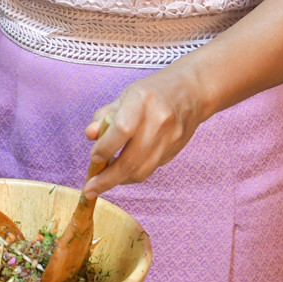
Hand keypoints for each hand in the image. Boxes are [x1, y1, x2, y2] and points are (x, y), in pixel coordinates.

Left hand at [82, 61, 214, 196]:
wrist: (193, 91)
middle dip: (107, 179)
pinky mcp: (175, 151)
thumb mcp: (125, 96)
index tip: (93, 158)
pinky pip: (150, 169)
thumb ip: (105, 116)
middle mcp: (158, 120)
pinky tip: (122, 172)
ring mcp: (170, 138)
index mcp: (142, 101)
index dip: (105, 148)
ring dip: (119, 181)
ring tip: (103, 182)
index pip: (122, 129)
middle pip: (131, 159)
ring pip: (141, 171)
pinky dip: (133, 174)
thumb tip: (90, 135)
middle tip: (89, 190)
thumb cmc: (154, 92)